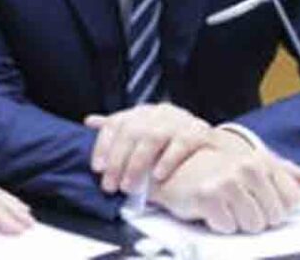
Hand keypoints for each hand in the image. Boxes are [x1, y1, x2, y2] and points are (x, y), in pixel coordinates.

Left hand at [84, 103, 211, 193]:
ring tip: (130, 186)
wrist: (209, 141)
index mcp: (141, 112)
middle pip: (131, 132)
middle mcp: (158, 112)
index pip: (116, 123)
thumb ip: (118, 129)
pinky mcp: (198, 131)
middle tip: (111, 185)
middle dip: (118, 161)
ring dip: (138, 163)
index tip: (97, 168)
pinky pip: (181, 143)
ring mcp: (179, 119)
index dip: (103, 145)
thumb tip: (90, 121)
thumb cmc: (169, 139)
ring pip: (152, 137)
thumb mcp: (142, 131)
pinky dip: (167, 160)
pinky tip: (157, 176)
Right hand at [151, 128, 299, 233]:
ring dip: (237, 222)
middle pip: (274, 217)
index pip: (291, 200)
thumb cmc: (211, 170)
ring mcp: (229, 180)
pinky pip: (228, 227)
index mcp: (260, 160)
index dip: (276, 209)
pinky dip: (218, 224)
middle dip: (256, 218)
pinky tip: (208, 209)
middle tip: (235, 204)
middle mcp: (247, 166)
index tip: (260, 203)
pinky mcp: (210, 195)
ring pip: (253, 225)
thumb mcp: (247, 164)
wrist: (169, 167)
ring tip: (223, 206)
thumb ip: (281, 172)